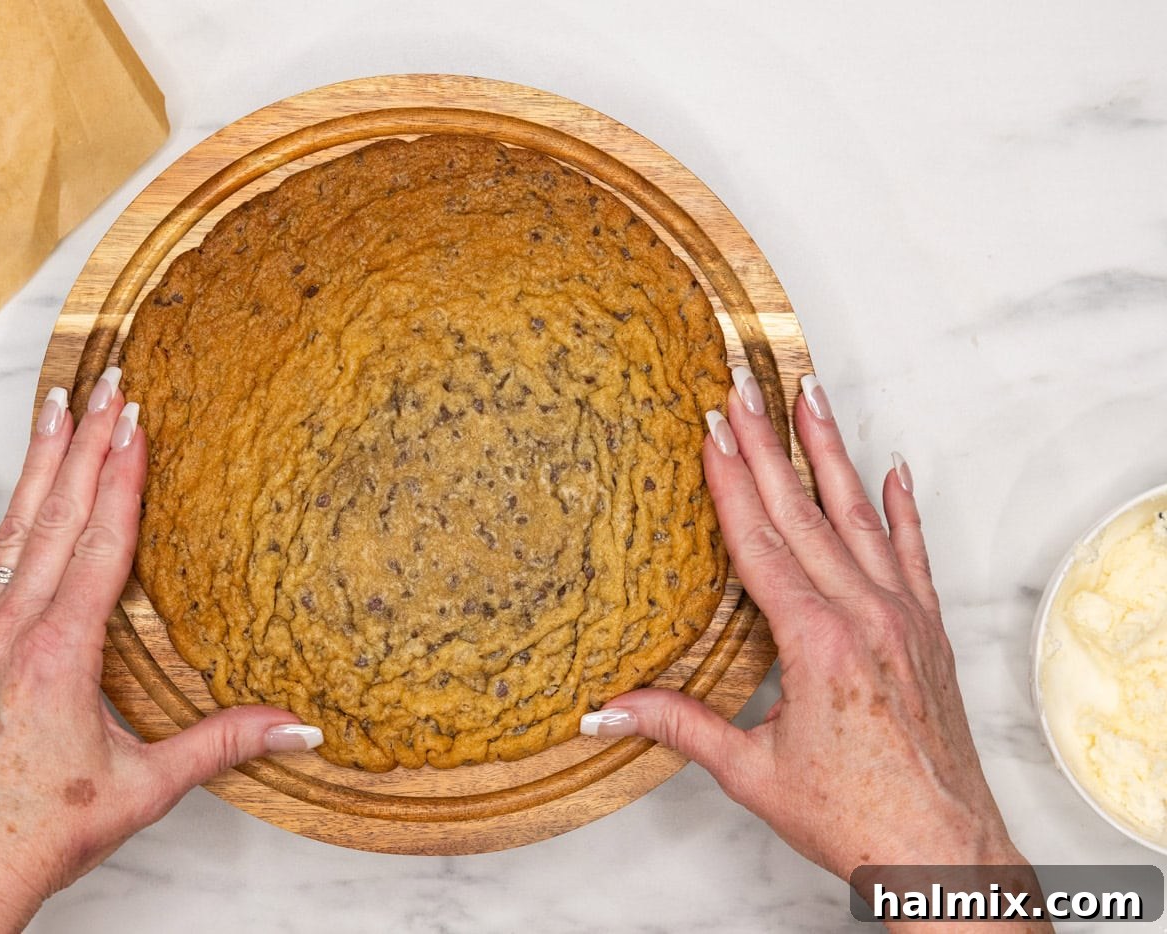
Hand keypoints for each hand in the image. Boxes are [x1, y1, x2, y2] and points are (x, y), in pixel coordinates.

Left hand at [0, 369, 321, 932]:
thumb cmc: (41, 831)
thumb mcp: (147, 787)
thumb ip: (224, 744)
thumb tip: (300, 727)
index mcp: (64, 650)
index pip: (103, 540)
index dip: (124, 475)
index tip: (137, 418)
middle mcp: (16, 630)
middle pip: (58, 515)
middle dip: (86, 443)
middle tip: (104, 383)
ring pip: (11, 531)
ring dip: (37, 465)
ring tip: (51, 407)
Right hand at [583, 370, 1026, 880]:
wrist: (944, 853)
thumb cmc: (855, 817)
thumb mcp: (753, 773)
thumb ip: (680, 728)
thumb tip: (605, 710)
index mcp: (818, 643)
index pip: (761, 542)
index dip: (731, 481)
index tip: (713, 428)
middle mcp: (867, 616)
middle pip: (804, 512)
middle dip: (768, 443)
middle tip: (745, 384)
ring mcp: (905, 618)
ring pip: (860, 517)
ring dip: (831, 453)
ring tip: (811, 396)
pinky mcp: (930, 632)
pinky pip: (915, 555)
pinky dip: (902, 510)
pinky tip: (895, 471)